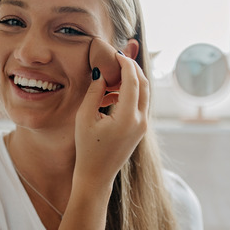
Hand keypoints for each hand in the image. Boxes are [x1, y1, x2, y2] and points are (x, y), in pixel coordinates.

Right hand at [74, 53, 148, 186]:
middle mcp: (140, 121)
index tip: (116, 54)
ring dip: (131, 81)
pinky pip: (140, 104)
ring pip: (144, 94)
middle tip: (118, 59)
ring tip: (110, 78)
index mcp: (127, 118)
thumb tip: (102, 73)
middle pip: (144, 85)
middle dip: (133, 69)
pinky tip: (111, 94)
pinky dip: (130, 94)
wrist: (97, 175)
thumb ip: (95, 93)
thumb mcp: (84, 118)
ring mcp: (143, 126)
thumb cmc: (87, 148)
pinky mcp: (140, 129)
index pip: (133, 82)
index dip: (126, 65)